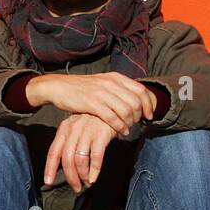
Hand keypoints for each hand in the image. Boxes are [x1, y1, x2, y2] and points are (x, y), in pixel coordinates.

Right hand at [30, 72, 156, 133]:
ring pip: (126, 110)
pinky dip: (120, 127)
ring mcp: (101, 93)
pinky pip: (113, 118)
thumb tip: (134, 99)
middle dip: (139, 116)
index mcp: (115, 77)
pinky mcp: (92, 104)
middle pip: (136, 102)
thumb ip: (118, 88)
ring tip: (128, 128)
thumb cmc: (82, 88)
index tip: (149, 115)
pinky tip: (121, 132)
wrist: (60, 87)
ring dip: (130, 122)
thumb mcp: (102, 82)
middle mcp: (111, 83)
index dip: (149, 104)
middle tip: (137, 124)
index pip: (141, 90)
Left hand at [45, 113, 117, 191]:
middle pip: (67, 159)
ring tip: (86, 183)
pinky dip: (94, 170)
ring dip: (82, 175)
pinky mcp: (101, 134)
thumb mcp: (77, 128)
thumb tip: (66, 166)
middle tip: (75, 187)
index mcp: (64, 129)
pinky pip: (95, 157)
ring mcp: (87, 131)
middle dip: (70, 177)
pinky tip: (94, 178)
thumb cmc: (94, 121)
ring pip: (79, 159)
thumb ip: (69, 143)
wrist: (113, 107)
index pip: (53, 151)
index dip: (50, 168)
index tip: (48, 181)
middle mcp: (73, 130)